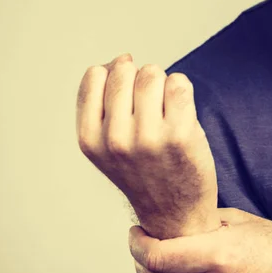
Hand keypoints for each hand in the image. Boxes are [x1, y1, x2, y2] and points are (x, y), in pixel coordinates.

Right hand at [76, 53, 220, 238]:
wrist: (175, 213)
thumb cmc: (143, 171)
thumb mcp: (105, 145)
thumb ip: (102, 103)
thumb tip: (120, 59)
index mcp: (90, 138)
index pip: (95, 74)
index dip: (114, 77)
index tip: (127, 98)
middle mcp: (115, 139)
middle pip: (124, 69)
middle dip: (138, 78)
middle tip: (149, 106)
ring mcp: (148, 137)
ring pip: (153, 73)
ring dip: (162, 84)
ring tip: (165, 110)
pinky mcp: (180, 135)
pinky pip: (179, 83)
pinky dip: (181, 89)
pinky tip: (181, 110)